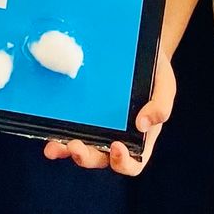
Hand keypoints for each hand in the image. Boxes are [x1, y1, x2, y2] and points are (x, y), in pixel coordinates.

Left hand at [43, 53, 172, 175]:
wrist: (137, 50)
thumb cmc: (155, 74)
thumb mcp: (165, 86)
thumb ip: (161, 106)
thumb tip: (143, 124)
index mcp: (139, 140)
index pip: (133, 163)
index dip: (123, 162)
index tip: (116, 147)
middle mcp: (116, 139)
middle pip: (100, 159)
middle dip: (86, 157)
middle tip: (76, 146)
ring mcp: (97, 129)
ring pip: (81, 149)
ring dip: (67, 151)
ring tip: (55, 146)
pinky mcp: (81, 117)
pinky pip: (68, 131)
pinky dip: (57, 137)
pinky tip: (48, 134)